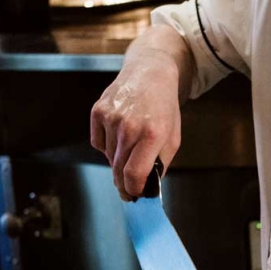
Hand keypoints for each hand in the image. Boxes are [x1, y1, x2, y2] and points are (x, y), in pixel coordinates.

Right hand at [90, 27, 188, 198]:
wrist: (150, 74)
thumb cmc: (164, 108)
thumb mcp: (173, 138)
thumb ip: (160, 165)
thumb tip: (146, 188)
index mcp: (152, 134)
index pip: (134, 174)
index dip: (133, 190)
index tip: (134, 196)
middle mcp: (129, 126)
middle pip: (118, 169)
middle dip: (123, 183)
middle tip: (127, 191)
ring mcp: (111, 118)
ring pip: (107, 157)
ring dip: (116, 161)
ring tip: (129, 149)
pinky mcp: (98, 111)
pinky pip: (97, 143)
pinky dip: (106, 146)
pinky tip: (118, 135)